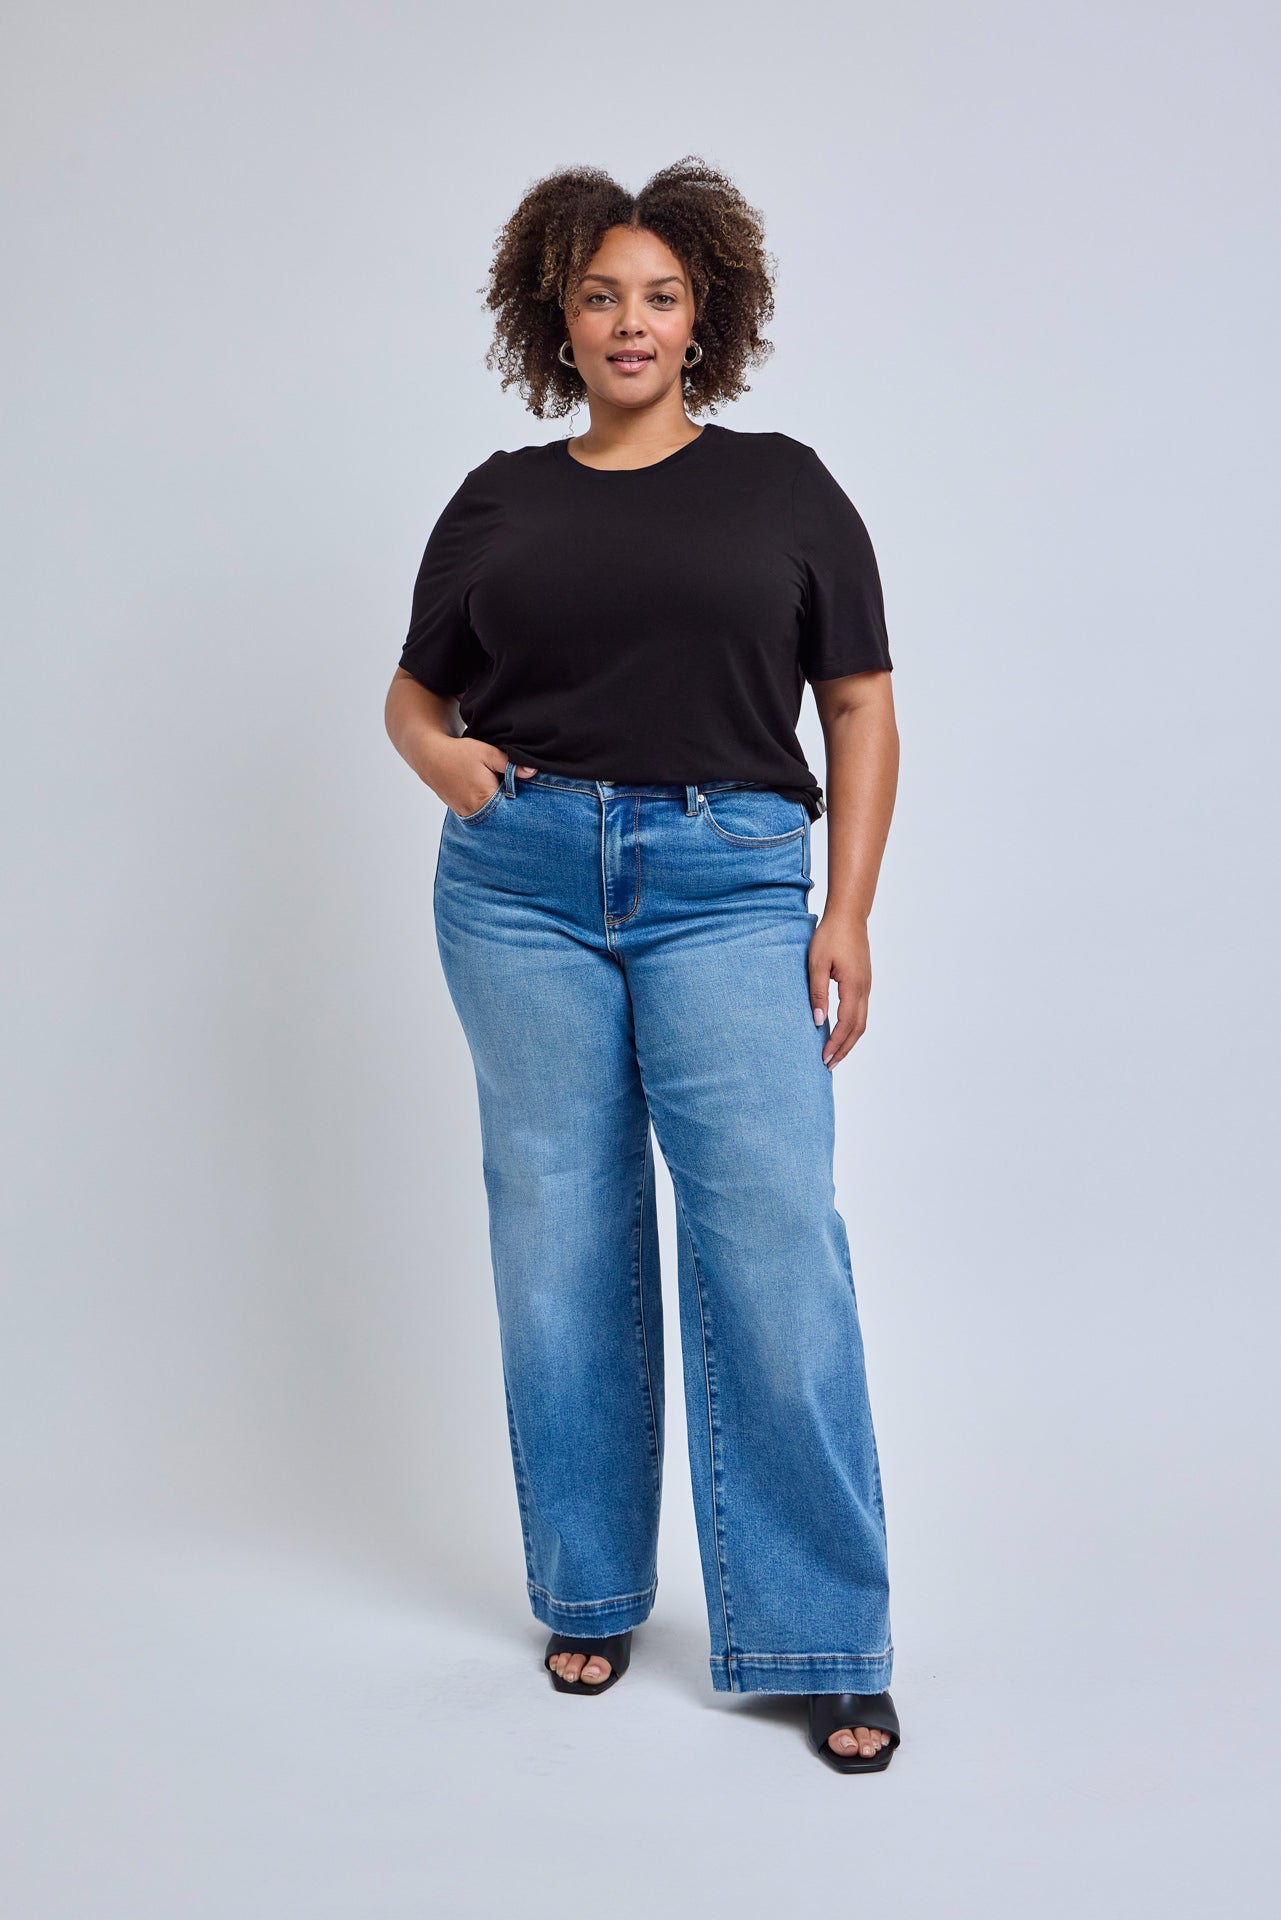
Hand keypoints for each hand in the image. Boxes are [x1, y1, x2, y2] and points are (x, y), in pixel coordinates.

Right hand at [424, 738, 537, 816]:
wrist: (430, 757)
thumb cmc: (460, 753)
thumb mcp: (488, 753)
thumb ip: (510, 763)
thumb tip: (532, 772)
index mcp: (484, 798)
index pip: (513, 809)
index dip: (523, 803)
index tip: (531, 798)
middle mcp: (474, 811)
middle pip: (502, 816)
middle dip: (512, 808)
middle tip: (520, 798)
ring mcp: (466, 814)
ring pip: (491, 817)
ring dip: (500, 809)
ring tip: (505, 796)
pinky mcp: (461, 812)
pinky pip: (480, 815)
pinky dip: (488, 809)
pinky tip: (491, 798)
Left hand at [807, 910, 870, 1069]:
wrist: (849, 916)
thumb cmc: (830, 936)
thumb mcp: (816, 963)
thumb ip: (818, 993)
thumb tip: (818, 1022)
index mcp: (853, 986)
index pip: (846, 1024)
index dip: (836, 1044)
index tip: (824, 1058)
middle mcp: (864, 989)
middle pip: (858, 1029)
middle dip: (844, 1049)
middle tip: (828, 1065)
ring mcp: (866, 987)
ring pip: (861, 1022)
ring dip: (849, 1041)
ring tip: (834, 1054)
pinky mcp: (863, 983)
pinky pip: (860, 1012)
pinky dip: (851, 1028)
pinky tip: (840, 1032)